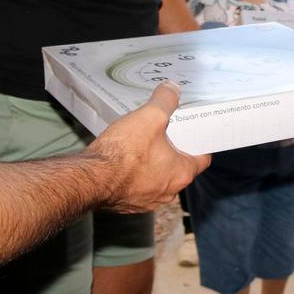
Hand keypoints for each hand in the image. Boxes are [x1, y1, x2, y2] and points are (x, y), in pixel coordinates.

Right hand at [88, 82, 210, 212]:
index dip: (198, 143)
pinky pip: (137, 186)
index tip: (193, 133)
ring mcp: (147, 201)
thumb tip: (172, 89)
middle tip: (164, 132)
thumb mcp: (150, 116)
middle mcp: (167, 192)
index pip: (202, 159)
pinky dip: (134, 174)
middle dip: (172, 150)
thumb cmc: (123, 153)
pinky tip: (124, 159)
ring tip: (141, 144)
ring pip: (157, 178)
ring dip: (152, 164)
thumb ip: (165, 101)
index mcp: (181, 174)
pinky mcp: (128, 204)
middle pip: (179, 168)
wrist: (90, 178)